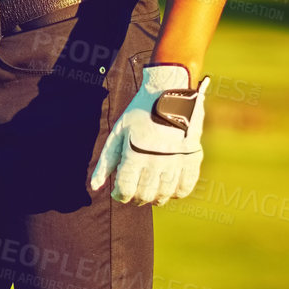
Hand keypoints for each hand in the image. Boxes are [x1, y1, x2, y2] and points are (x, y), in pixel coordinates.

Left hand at [90, 64, 208, 205]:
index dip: (119, 195)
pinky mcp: (192, 158)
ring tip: (149, 189)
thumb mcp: (118, 133)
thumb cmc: (139, 113)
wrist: (169, 91)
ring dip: (154, 197)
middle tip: (133, 190)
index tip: (118, 191)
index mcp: (135, 153)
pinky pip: (185, 188)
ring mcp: (176, 160)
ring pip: (164, 194)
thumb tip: (96, 187)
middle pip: (144, 195)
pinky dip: (175, 193)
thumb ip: (106, 162)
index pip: (125, 190)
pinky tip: (168, 186)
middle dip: (135, 197)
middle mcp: (156, 160)